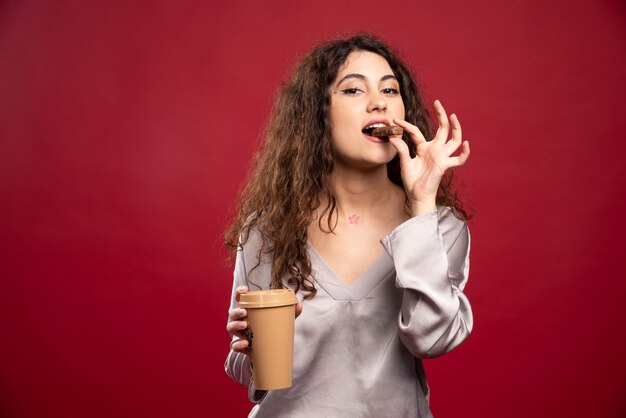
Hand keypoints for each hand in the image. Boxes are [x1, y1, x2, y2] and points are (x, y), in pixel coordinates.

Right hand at [227, 285, 303, 354]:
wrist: (268, 348)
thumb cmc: (271, 327)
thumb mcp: (280, 318)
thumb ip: (289, 311)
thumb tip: (299, 304)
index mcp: (248, 309)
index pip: (240, 298)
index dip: (239, 292)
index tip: (244, 290)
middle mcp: (240, 319)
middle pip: (233, 313)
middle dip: (237, 312)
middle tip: (244, 312)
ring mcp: (239, 333)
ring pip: (231, 328)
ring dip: (236, 326)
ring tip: (245, 326)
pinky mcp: (241, 346)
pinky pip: (235, 345)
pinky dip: (238, 345)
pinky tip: (245, 344)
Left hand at [389, 100, 469, 215]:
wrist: (416, 195)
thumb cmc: (412, 180)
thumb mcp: (404, 162)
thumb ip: (401, 148)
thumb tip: (391, 136)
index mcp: (424, 148)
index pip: (416, 132)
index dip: (405, 126)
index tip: (395, 120)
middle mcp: (435, 149)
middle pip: (442, 129)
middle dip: (441, 115)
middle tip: (438, 102)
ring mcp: (441, 156)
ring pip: (454, 139)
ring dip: (456, 128)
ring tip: (453, 116)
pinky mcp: (445, 165)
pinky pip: (459, 159)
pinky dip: (465, 153)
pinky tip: (466, 144)